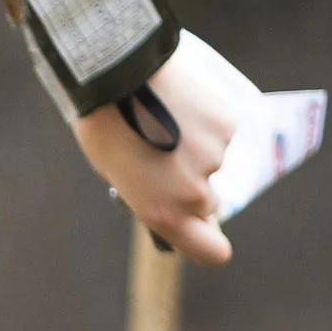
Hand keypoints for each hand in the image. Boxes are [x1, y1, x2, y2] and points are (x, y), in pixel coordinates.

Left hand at [72, 38, 243, 266]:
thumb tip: (181, 197)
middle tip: (164, 158)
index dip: (209, 241)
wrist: (114, 78)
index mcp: (165, 215)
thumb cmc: (105, 130)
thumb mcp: (121, 176)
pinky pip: (218, 131)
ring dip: (195, 148)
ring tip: (163, 121)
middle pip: (208, 203)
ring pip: (211, 160)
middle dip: (192, 187)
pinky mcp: (226, 125)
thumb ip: (155, 195)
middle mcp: (195, 193)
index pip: (212, 252)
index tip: (201, 230)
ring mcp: (215, 158)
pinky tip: (177, 105)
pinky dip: (203, 122)